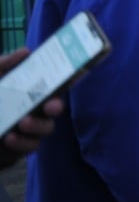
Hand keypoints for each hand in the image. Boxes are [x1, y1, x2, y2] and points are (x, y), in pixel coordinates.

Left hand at [0, 48, 62, 166]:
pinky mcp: (17, 149)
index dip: (64, 83)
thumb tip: (26, 52)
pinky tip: (9, 138)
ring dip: (38, 126)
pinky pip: (28, 148)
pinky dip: (21, 144)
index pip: (50, 87)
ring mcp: (25, 131)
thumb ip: (3, 65)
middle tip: (50, 106)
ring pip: (45, 130)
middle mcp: (30, 110)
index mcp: (26, 93)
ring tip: (22, 123)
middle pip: (53, 109)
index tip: (70, 79)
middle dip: (55, 107)